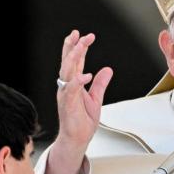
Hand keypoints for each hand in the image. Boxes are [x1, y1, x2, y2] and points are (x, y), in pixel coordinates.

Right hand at [55, 30, 112, 151]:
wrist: (77, 139)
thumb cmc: (82, 121)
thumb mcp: (96, 98)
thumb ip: (100, 84)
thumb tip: (107, 69)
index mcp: (73, 83)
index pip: (75, 61)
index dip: (78, 47)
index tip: (84, 35)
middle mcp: (67, 86)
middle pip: (68, 62)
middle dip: (73, 47)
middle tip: (80, 35)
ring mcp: (65, 94)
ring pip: (66, 71)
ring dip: (73, 58)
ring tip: (80, 46)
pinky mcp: (67, 104)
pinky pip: (71, 90)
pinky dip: (77, 81)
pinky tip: (85, 75)